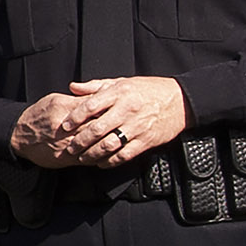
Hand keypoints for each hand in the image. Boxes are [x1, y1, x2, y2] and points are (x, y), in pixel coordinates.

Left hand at [15, 78, 188, 168]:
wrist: (181, 101)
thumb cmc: (148, 90)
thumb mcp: (122, 82)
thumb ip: (95, 86)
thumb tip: (72, 87)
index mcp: (119, 93)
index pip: (91, 106)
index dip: (75, 118)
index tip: (65, 126)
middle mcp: (127, 109)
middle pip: (97, 129)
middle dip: (80, 141)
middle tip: (69, 147)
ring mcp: (137, 127)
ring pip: (109, 145)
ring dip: (92, 154)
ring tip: (81, 158)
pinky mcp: (146, 141)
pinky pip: (124, 155)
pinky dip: (110, 161)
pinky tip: (100, 163)